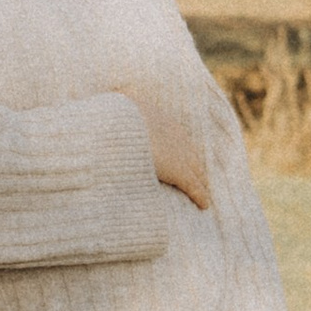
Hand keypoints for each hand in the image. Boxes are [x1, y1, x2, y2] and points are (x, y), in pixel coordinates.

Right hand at [118, 78, 209, 210]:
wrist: (117, 131)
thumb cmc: (111, 123)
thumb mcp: (112, 112)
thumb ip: (113, 113)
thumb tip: (106, 105)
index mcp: (158, 119)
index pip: (174, 136)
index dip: (178, 147)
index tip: (176, 155)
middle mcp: (174, 135)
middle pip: (190, 153)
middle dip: (193, 164)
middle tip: (196, 176)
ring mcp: (178, 153)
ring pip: (195, 170)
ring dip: (199, 180)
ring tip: (201, 193)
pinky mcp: (180, 172)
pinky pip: (194, 186)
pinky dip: (200, 196)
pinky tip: (204, 204)